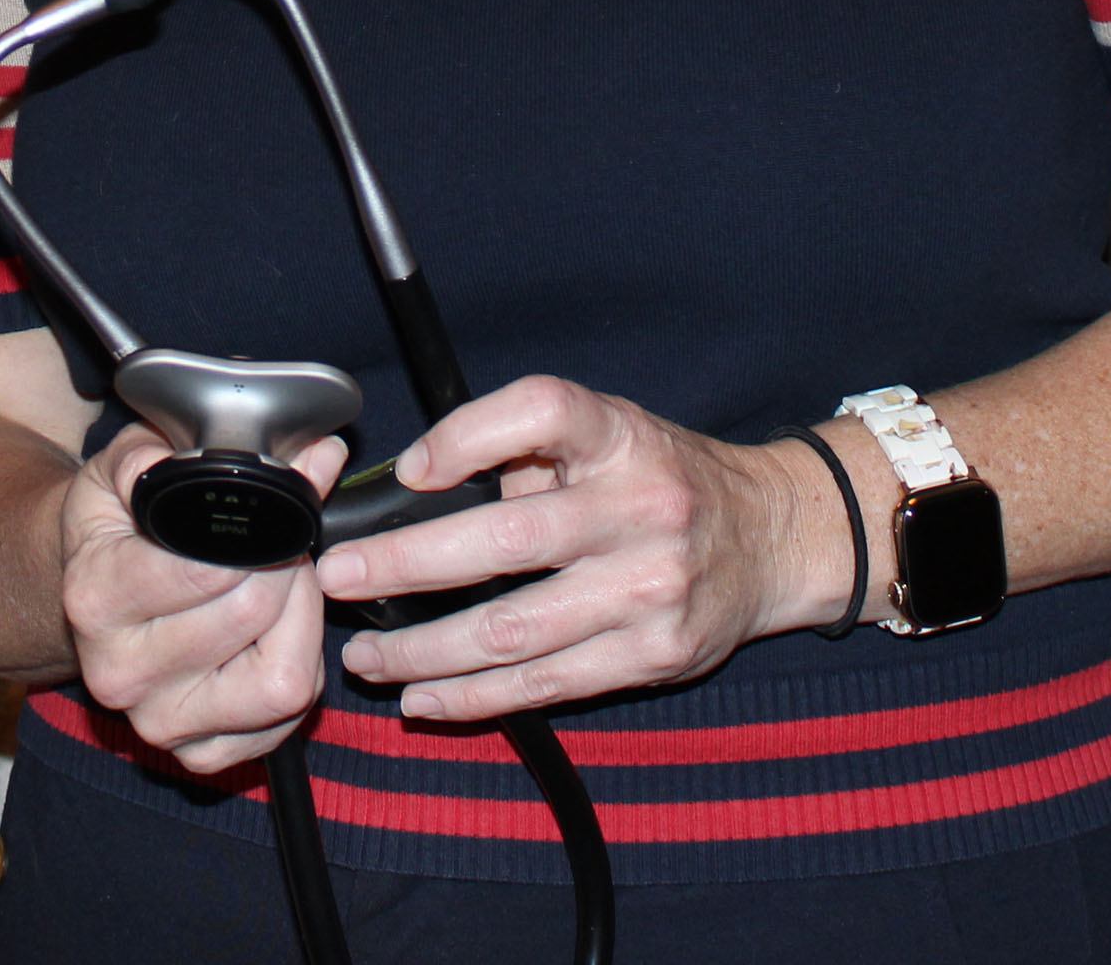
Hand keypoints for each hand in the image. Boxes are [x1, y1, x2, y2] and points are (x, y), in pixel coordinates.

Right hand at [61, 425, 348, 772]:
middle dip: (286, 567)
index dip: (259, 532)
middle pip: (251, 616)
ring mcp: (159, 722)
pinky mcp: (198, 756)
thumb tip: (294, 454)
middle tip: (284, 544)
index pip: (202, 571)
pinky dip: (298, 672)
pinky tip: (272, 640)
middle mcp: (120, 673)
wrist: (86, 596)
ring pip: (281, 683)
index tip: (273, 509)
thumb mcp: (125, 466)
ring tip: (282, 589)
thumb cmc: (115, 527)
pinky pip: (288, 722)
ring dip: (302, 625)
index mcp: (96, 598)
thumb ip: (185, 449)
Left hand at [316, 375, 844, 725]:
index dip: (468, 436)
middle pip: (506, 542)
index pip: (541, 413)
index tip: (411, 469)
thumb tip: (416, 488)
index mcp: (620, 437)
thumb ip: (527, 451)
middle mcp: (640, 509)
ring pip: (513, 631)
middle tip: (339, 579)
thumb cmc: (662, 477)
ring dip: (424, 651)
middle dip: (406, 566)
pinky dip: (475, 697)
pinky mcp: (652, 655)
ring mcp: (649, 589)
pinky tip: (424, 696)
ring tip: (365, 656)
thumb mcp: (610, 432)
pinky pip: (545, 684)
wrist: (770, 539)